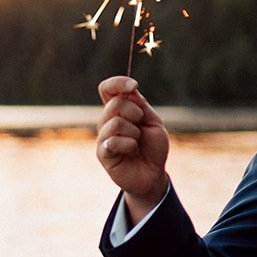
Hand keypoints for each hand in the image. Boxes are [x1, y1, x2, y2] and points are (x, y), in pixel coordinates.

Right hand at [96, 76, 169, 211]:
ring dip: (133, 131)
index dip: (117, 83)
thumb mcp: (152, 122)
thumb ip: (140, 105)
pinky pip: (112, 141)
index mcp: (120, 110)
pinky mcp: (103, 153)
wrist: (154, 174)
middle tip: (141, 124)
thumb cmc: (153, 148)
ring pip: (114, 122)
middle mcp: (108, 121)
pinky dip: (128, 143)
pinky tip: (132, 149)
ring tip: (137, 141)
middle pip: (114, 103)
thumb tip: (128, 90)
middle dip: (134, 111)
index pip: (107, 89)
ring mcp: (104, 137)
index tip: (134, 86)